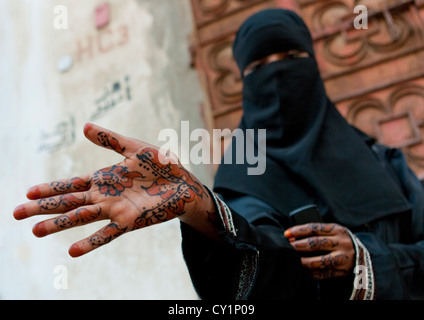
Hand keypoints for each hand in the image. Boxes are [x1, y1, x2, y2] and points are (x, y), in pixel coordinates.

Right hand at [13, 123, 212, 256]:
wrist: (185, 183)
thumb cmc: (161, 165)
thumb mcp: (135, 148)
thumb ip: (111, 140)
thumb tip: (83, 126)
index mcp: (104, 179)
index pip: (71, 184)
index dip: (50, 188)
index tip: (27, 192)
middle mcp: (105, 196)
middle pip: (68, 202)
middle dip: (43, 207)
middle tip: (16, 214)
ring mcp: (115, 209)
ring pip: (81, 218)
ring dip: (59, 225)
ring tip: (36, 231)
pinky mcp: (130, 220)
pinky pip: (107, 233)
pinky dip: (91, 241)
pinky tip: (72, 251)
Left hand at [284, 223, 354, 279]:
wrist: (365, 256)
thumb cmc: (340, 241)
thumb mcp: (333, 232)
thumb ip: (318, 233)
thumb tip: (292, 237)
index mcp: (338, 230)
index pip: (314, 228)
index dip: (298, 231)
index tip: (286, 234)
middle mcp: (342, 243)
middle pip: (316, 244)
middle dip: (298, 245)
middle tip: (288, 247)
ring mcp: (343, 259)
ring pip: (319, 261)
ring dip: (303, 261)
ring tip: (294, 259)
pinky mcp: (343, 272)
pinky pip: (323, 274)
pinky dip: (310, 272)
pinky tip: (303, 269)